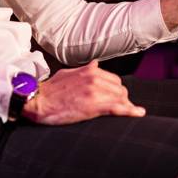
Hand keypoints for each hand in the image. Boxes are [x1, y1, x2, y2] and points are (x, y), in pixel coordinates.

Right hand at [22, 60, 145, 124]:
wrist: (39, 101)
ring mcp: (95, 91)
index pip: (112, 79)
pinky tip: (138, 113)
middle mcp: (94, 78)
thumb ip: (84, 69)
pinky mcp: (94, 105)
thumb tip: (95, 64)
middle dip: (121, 97)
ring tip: (128, 111)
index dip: (115, 89)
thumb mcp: (67, 73)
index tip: (118, 96)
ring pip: (120, 97)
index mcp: (89, 70)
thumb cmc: (50, 89)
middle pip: (119, 88)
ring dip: (125, 105)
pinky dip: (130, 110)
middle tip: (121, 106)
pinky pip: (118, 107)